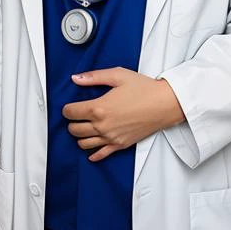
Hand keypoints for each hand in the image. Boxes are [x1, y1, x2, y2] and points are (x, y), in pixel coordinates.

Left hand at [62, 67, 184, 161]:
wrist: (164, 103)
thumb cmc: (144, 89)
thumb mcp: (118, 75)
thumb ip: (94, 77)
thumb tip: (76, 78)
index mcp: (99, 108)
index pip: (71, 112)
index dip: (67, 108)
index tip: (69, 106)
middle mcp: (103, 126)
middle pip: (74, 129)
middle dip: (72, 121)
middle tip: (77, 115)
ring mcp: (111, 137)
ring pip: (84, 143)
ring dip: (80, 136)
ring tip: (84, 127)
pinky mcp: (120, 145)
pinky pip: (101, 154)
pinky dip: (93, 154)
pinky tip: (91, 151)